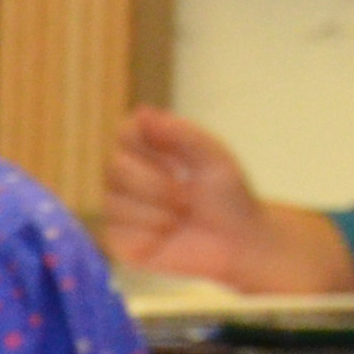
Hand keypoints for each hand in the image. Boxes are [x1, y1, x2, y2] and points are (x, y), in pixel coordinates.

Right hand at [101, 107, 281, 281]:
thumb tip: (141, 111)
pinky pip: (117, 232)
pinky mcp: (120, 241)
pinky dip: (151, 234)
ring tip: (181, 218)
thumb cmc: (228, 195)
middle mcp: (126, 177)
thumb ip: (179, 131)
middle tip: (187, 198)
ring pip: (114, 202)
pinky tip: (168, 237)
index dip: (153, 150)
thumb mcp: (212, 155)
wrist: (240, 241)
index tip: (181, 165)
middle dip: (158, 186)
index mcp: (147, 150)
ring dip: (159, 213)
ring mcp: (120, 209)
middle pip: (114, 168)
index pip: (124, 134)